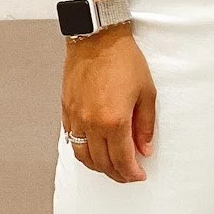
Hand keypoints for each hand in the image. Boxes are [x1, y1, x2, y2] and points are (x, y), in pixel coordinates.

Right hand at [61, 27, 155, 182]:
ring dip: (98, 166)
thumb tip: (144, 149)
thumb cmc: (124, 60)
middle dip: (117, 173)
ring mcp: (76, 118)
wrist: (97, 38)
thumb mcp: (146, 93)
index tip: (139, 175)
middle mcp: (91, 124)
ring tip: (112, 166)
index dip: (132, 173)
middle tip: (128, 174)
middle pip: (102, 162)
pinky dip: (83, 150)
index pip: (122, 160)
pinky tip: (94, 149)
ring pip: (83, 156)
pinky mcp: (66, 110)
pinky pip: (72, 139)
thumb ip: (145, 125)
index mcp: (114, 121)